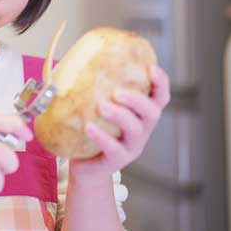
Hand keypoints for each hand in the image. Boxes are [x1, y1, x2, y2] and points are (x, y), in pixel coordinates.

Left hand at [72, 65, 170, 179]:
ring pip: (136, 130)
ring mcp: (131, 147)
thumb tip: (69, 61)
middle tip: (117, 92)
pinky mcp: (116, 161)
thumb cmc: (89, 132)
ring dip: (120, 115)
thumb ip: (90, 88)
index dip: (161, 83)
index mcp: (139, 114)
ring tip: (102, 106)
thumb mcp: (94, 109)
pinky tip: (89, 127)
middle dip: (137, 99)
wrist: (85, 169)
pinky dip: (102, 137)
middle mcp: (141, 130)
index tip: (151, 68)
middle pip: (152, 113)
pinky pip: (114, 149)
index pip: (160, 97)